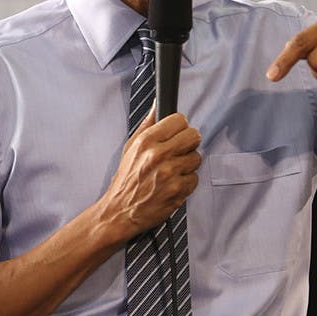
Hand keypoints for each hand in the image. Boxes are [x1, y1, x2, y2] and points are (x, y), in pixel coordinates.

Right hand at [98, 109, 201, 240]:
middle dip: (188, 143)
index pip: (179, 120)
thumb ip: (147, 125)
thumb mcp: (130, 148)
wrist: (120, 211)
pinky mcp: (178, 191)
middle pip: (193, 136)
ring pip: (196, 158)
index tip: (177, 133)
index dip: (180, 127)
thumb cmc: (126, 179)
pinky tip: (173, 184)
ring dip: (188, 164)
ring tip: (173, 170)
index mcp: (146, 141)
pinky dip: (186, 182)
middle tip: (179, 151)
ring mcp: (169, 173)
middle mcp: (158, 155)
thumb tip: (157, 104)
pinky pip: (194, 179)